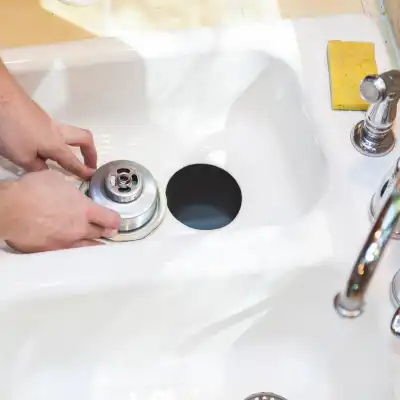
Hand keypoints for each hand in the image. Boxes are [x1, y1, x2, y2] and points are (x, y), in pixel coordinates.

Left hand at [0, 66, 95, 179]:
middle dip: (90, 152)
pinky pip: (55, 130)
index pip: (73, 161)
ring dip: (75, 145)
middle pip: (84, 139)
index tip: (92, 176)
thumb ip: (36, 167)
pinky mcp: (38, 116)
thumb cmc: (12, 130)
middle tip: (90, 163)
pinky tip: (45, 146)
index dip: (83, 170)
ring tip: (67, 157)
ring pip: (70, 133)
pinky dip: (58, 140)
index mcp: (56, 145)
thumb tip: (46, 171)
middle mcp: (57, 132)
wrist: (0, 97)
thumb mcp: (21, 157)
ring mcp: (48, 122)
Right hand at [3, 170, 120, 252]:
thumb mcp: (57, 180)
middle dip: (106, 230)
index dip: (115, 219)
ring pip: (88, 245)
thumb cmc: (32, 190)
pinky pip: (70, 252)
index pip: (110, 218)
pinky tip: (74, 245)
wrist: (10, 209)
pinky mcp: (53, 251)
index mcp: (85, 209)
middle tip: (108, 230)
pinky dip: (75, 249)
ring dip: (94, 242)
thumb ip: (70, 189)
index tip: (115, 219)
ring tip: (97, 241)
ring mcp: (67, 242)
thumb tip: (71, 192)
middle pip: (101, 233)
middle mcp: (80, 228)